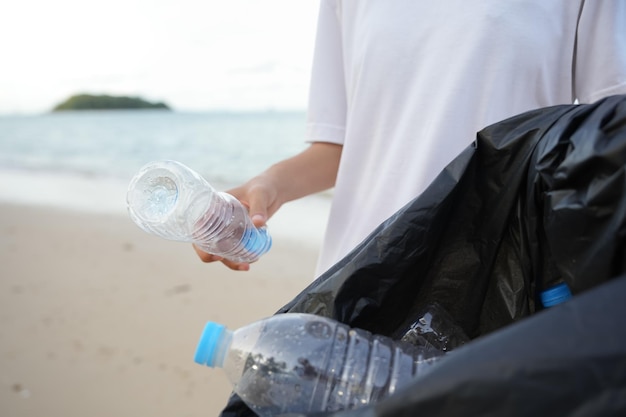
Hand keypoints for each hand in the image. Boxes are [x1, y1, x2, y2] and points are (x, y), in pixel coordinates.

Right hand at [193, 142, 341, 270]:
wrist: (275, 192)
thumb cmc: (263, 187)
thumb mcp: (260, 194)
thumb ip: (258, 207)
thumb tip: (258, 223)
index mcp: (215, 207)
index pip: (198, 224)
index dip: (198, 239)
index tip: (208, 248)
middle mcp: (218, 220)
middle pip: (204, 241)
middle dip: (209, 255)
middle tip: (221, 259)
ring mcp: (228, 229)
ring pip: (220, 250)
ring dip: (228, 261)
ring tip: (245, 267)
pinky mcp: (239, 236)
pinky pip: (234, 251)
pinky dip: (239, 259)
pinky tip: (248, 264)